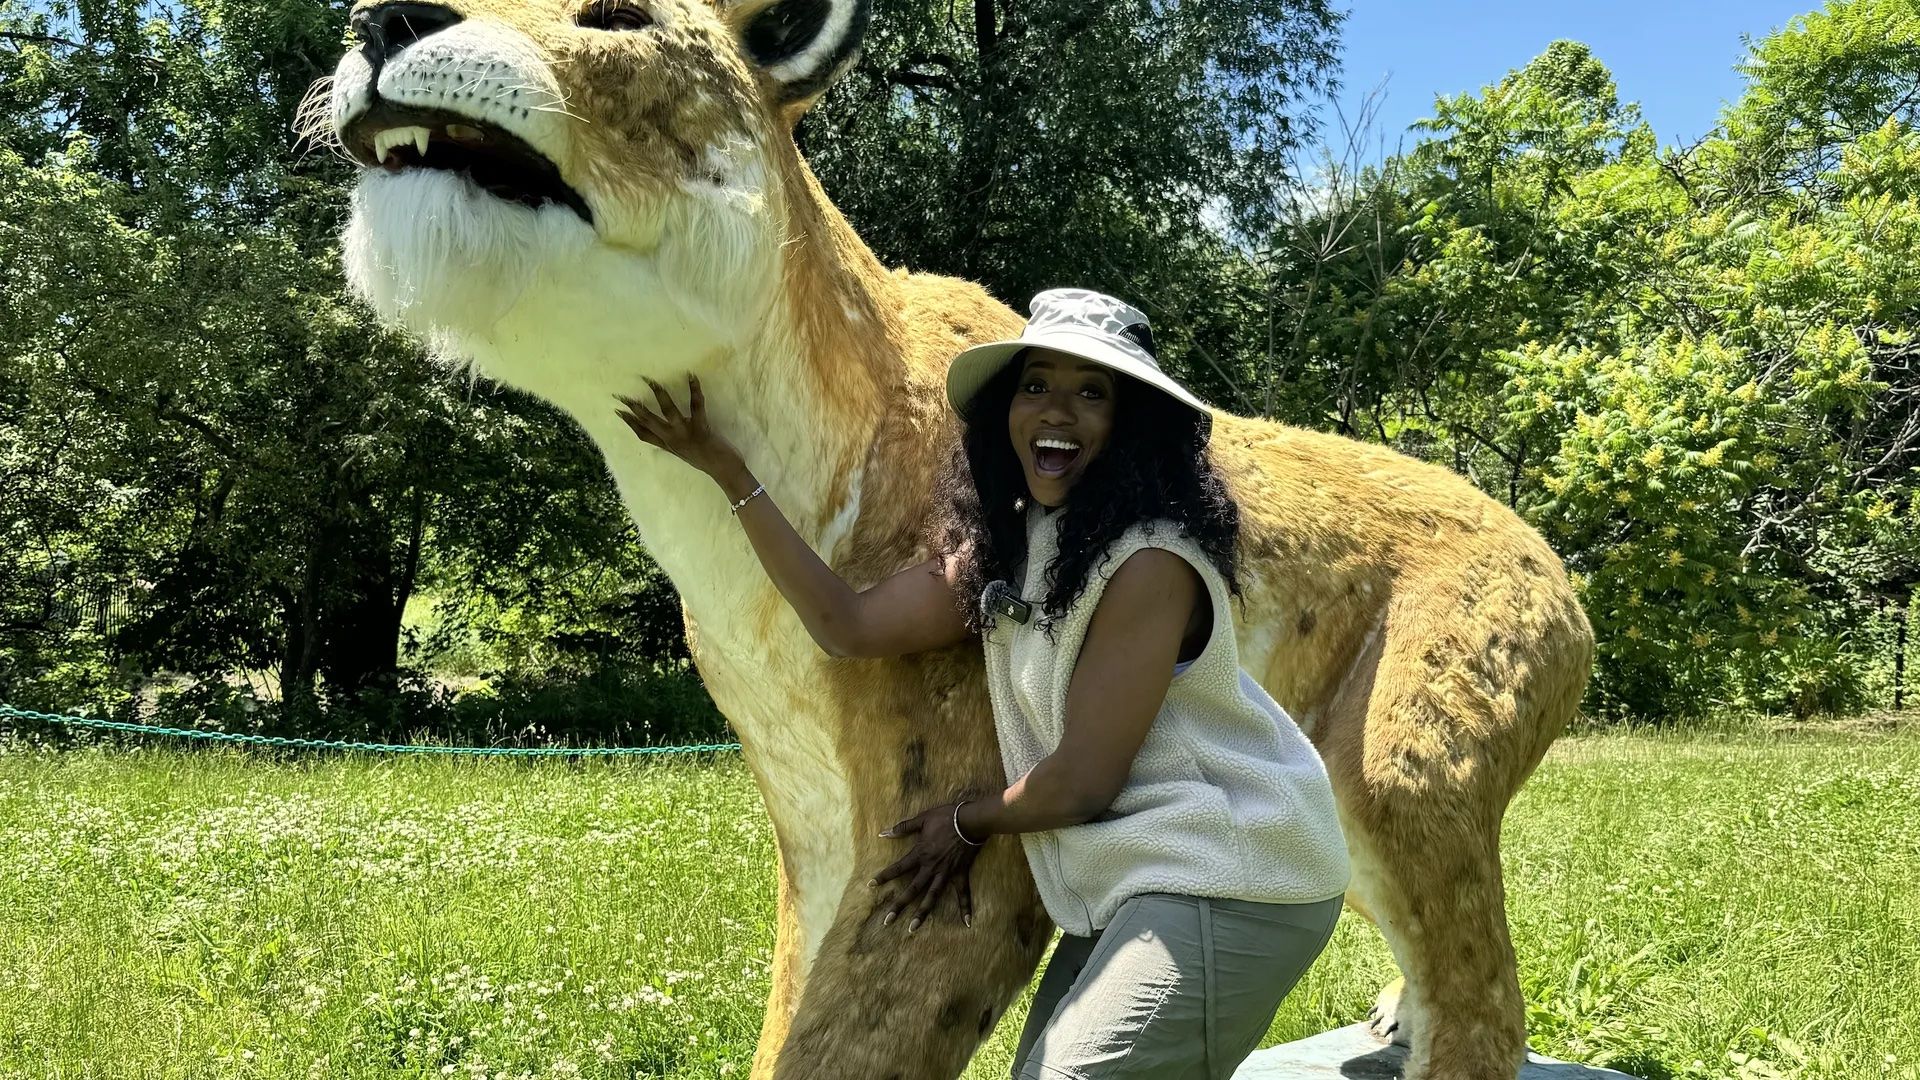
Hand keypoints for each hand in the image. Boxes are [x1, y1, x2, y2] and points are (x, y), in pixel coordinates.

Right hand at [616, 376, 744, 483]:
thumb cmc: (708, 461)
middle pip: (648, 422)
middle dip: (634, 407)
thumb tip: (665, 432)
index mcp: (668, 445)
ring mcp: (685, 434)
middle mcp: (673, 440)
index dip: (630, 423)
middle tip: (620, 395)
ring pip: (667, 412)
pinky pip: (696, 406)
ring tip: (650, 381)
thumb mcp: (684, 453)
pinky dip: (694, 390)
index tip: (618, 411)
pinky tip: (692, 376)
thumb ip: (674, 443)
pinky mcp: (700, 428)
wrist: (724, 471)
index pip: (643, 434)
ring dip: (659, 394)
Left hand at [869, 803, 979, 932]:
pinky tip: (967, 922)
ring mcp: (946, 873)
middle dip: (899, 905)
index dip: (884, 876)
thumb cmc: (946, 817)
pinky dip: (966, 907)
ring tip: (912, 928)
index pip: (898, 868)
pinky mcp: (960, 874)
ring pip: (932, 896)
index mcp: (920, 854)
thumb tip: (883, 833)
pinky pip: (963, 893)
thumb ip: (903, 827)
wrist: (971, 821)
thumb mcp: (922, 819)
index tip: (871, 886)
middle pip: (912, 890)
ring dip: (922, 913)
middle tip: (887, 921)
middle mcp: (931, 867)